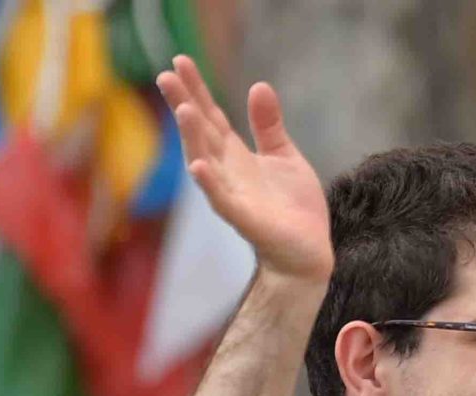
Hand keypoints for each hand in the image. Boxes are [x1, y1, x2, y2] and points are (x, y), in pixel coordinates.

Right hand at [156, 56, 332, 283]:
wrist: (309, 254)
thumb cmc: (294, 208)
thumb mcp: (283, 156)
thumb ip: (269, 125)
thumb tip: (259, 85)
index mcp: (236, 156)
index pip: (211, 116)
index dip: (196, 89)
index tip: (180, 60)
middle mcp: (227, 172)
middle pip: (201, 133)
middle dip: (184, 104)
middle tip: (166, 75)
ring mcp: (232, 195)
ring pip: (205, 162)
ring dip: (192, 138)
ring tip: (184, 109)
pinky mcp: (245, 219)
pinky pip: (222, 200)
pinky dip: (209, 184)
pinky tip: (198, 167)